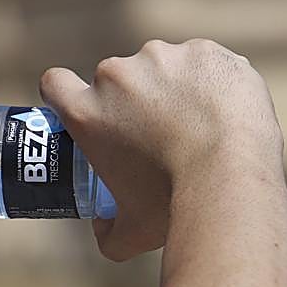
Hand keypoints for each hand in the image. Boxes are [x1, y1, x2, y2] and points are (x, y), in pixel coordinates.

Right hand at [40, 39, 285, 260]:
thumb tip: (103, 226)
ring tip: (198, 125)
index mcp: (87, 113)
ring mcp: (161, 57)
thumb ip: (108, 235)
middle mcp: (116, 76)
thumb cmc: (175, 206)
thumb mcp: (132, 233)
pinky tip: (224, 111)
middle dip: (130, 100)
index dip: (65, 94)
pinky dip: (209, 81)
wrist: (232, 178)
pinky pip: (201, 62)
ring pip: (159, 67)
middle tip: (156, 133)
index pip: (54, 83)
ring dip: (170, 86)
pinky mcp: (204, 51)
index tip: (85, 108)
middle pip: (113, 80)